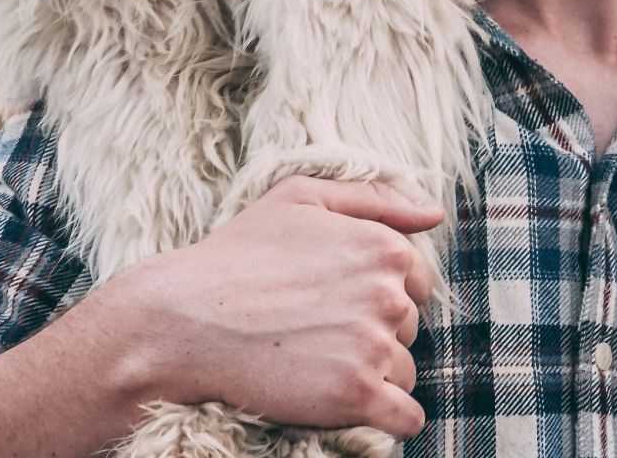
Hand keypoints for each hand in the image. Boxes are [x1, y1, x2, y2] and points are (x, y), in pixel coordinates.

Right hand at [102, 176, 443, 437]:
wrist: (182, 322)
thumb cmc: (236, 255)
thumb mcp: (300, 198)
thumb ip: (374, 198)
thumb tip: (434, 216)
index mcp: (383, 248)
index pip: (415, 282)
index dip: (377, 295)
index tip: (335, 303)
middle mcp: (387, 295)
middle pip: (409, 328)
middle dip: (374, 333)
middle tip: (316, 333)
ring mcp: (373, 346)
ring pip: (405, 372)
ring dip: (375, 376)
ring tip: (318, 366)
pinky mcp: (356, 395)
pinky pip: (406, 418)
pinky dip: (391, 419)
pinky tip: (359, 409)